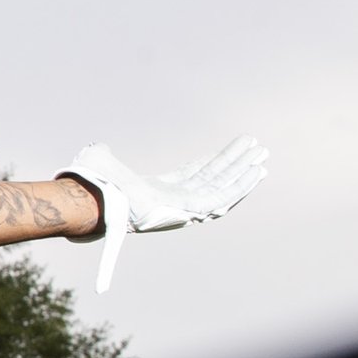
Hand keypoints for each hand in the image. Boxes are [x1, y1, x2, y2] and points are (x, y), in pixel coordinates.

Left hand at [60, 136, 267, 293]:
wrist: (97, 198)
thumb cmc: (96, 184)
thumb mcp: (102, 162)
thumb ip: (104, 154)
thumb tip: (98, 148)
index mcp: (160, 191)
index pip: (193, 176)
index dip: (211, 163)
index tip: (227, 152)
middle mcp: (176, 201)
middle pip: (213, 178)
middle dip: (234, 163)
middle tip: (254, 147)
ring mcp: (187, 207)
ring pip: (223, 185)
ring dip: (243, 169)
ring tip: (261, 153)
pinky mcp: (193, 210)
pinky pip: (224, 195)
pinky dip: (242, 183)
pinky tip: (257, 170)